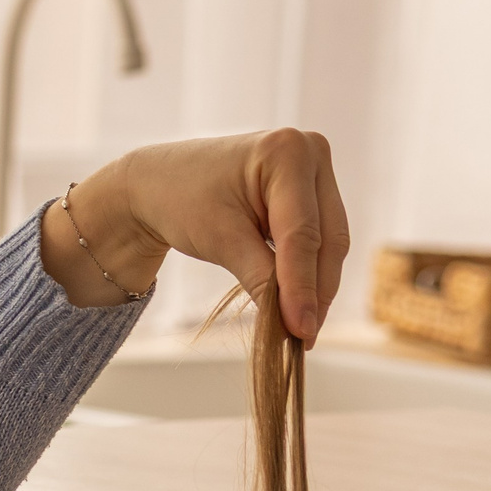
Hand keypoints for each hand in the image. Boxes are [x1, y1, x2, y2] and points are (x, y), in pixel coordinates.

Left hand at [39, 129, 349, 339]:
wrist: (161, 183)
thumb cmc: (182, 201)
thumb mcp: (220, 240)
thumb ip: (260, 276)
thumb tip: (293, 322)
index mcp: (286, 151)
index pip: (301, 233)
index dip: (302, 286)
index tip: (302, 330)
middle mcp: (310, 152)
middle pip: (326, 237)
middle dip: (315, 291)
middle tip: (304, 339)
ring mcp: (315, 169)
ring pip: (329, 241)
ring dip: (317, 286)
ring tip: (302, 330)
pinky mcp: (312, 190)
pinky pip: (320, 237)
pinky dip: (309, 271)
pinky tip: (300, 306)